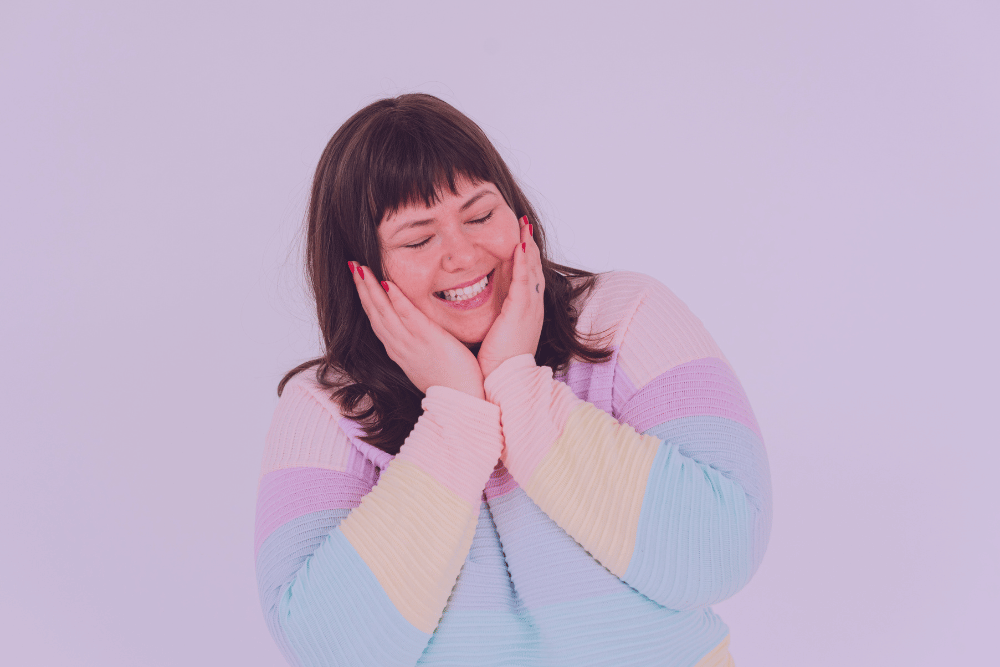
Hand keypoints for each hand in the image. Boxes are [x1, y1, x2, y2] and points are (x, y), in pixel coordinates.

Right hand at [350, 262, 485, 399]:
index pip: (377, 320)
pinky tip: (388, 284)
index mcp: (398, 350)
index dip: (366, 299)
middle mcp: (398, 346)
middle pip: (374, 313)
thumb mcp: (426, 361)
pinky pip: (408, 316)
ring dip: (371, 289)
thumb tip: (419, 334)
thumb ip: (419, 345)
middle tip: (352, 266)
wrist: (460, 401)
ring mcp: (410, 343)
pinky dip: (396, 300)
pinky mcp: (427, 339)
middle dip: (362, 289)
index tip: (359, 280)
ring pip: (384, 312)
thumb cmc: (450, 382)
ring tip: (361, 268)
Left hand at [477, 217, 544, 378]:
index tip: (519, 241)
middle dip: (529, 246)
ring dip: (528, 246)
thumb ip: (494, 322)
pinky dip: (523, 261)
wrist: (504, 384)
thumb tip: (484, 315)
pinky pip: (523, 280)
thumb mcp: (498, 338)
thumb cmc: (497, 366)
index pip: (527, 280)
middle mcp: (532, 309)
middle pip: (533, 270)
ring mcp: (529, 309)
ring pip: (531, 270)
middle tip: (524, 225)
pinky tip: (520, 245)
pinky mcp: (521, 312)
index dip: (524, 259)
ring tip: (523, 226)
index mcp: (525, 315)